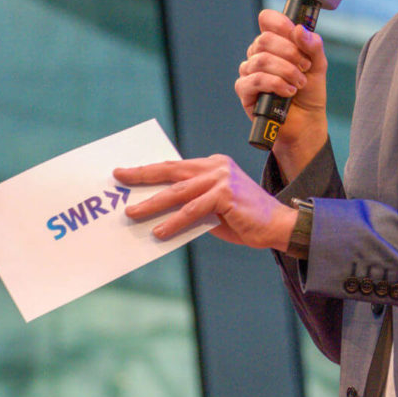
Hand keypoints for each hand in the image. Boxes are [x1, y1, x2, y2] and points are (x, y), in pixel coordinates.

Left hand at [114, 156, 297, 251]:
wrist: (278, 226)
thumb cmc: (244, 220)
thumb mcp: (213, 208)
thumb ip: (191, 203)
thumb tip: (159, 211)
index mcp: (212, 164)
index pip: (174, 166)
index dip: (149, 170)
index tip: (125, 172)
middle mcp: (216, 166)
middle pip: (171, 171)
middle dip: (142, 175)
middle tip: (119, 178)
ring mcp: (222, 178)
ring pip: (178, 192)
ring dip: (152, 203)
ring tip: (132, 213)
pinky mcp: (226, 194)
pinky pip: (193, 210)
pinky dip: (175, 222)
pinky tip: (160, 231)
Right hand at [234, 9, 328, 177]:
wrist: (306, 122)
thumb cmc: (309, 92)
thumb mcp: (318, 66)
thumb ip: (313, 46)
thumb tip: (299, 30)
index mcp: (274, 43)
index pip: (267, 20)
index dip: (280, 23)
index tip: (296, 35)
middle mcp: (258, 54)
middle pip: (264, 39)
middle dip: (290, 53)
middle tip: (305, 67)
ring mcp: (249, 72)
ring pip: (261, 60)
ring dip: (286, 71)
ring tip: (300, 83)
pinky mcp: (244, 91)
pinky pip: (255, 80)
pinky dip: (276, 84)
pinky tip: (288, 92)